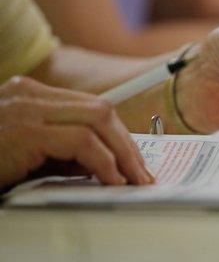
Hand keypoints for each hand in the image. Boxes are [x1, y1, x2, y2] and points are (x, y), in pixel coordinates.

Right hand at [0, 77, 153, 188]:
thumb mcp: (24, 153)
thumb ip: (58, 152)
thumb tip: (102, 165)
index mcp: (30, 95)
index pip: (89, 107)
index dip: (117, 133)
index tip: (134, 157)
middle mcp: (29, 93)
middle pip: (99, 109)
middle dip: (127, 143)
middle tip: (141, 171)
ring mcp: (25, 105)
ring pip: (98, 119)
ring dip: (122, 153)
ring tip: (133, 178)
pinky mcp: (24, 128)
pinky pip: (81, 142)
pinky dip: (103, 161)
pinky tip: (110, 179)